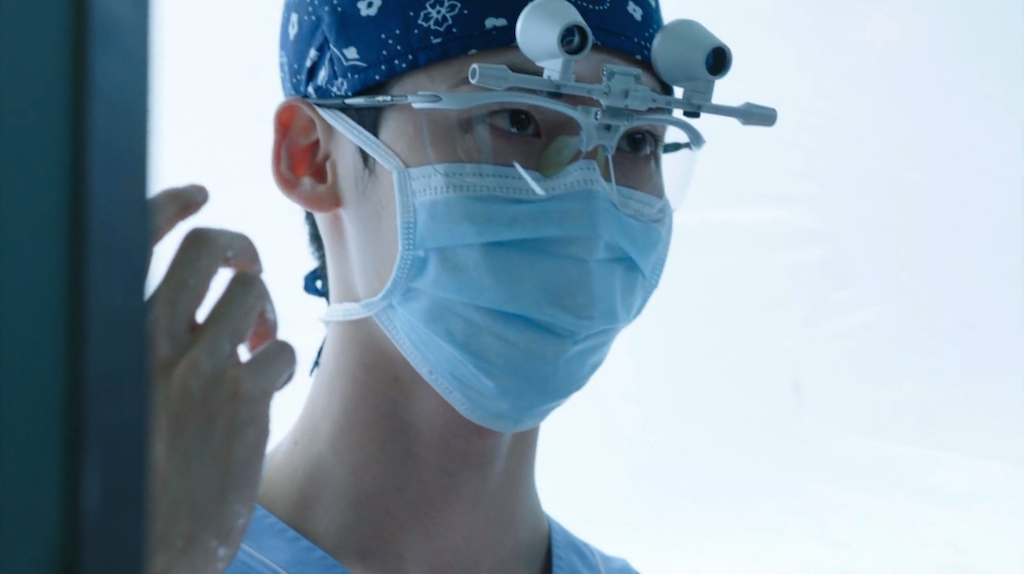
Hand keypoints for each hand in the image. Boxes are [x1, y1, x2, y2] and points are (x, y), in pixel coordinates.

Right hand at [145, 186, 296, 573]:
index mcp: (117, 335)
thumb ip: (149, 348)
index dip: (170, 205)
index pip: (136, 241)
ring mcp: (201, 367)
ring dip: (263, 312)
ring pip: (251, 293)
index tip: (199, 195)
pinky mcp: (243, 398)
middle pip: (206, 249)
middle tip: (248, 271)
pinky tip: (265, 384)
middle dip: (239, 248)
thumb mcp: (122, 394)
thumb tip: (193, 312)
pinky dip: (280, 360)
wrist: (151, 541)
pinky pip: (280, 348)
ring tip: (253, 343)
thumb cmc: (136, 471)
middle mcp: (154, 341)